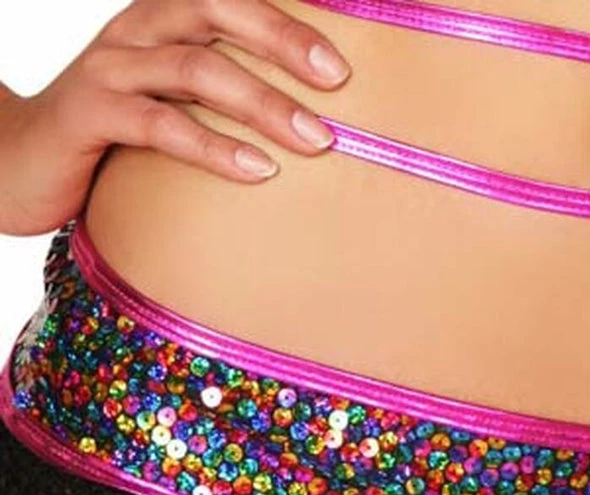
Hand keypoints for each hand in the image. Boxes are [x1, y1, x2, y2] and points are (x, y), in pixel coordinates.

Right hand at [0, 0, 351, 235]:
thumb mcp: (173, 107)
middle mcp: (139, 29)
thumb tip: (310, 125)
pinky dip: (213, 147)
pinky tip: (258, 170)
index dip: (288, 19)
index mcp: (165, 20)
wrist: (18, 160)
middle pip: (218, 12)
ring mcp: (111, 68)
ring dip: (263, 104)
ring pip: (196, 68)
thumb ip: (224, 101)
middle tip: (338, 83)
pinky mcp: (90, 113)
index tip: (344, 58)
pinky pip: (159, 123)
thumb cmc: (114, 137)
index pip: (232, 0)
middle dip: (285, 44)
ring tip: (315, 140)